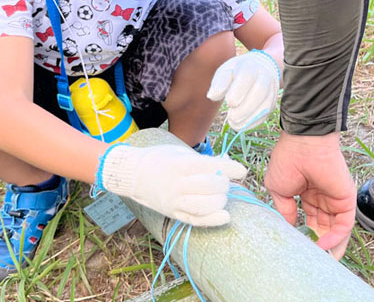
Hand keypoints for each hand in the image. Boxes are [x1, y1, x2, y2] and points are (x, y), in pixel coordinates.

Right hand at [99, 144, 246, 225]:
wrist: (131, 174)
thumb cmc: (159, 159)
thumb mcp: (179, 152)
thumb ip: (202, 160)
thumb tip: (227, 163)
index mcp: (178, 164)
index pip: (209, 167)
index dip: (229, 169)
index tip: (241, 170)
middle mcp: (176, 184)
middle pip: (210, 186)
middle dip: (224, 184)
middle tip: (224, 181)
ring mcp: (174, 201)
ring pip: (206, 205)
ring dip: (220, 200)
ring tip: (221, 195)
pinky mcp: (173, 213)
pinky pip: (196, 221)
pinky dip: (213, 220)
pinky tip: (225, 216)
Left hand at [207, 50, 279, 130]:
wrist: (260, 68)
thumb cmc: (237, 72)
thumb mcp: (226, 71)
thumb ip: (219, 82)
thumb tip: (212, 96)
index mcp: (250, 66)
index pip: (247, 76)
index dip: (238, 91)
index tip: (228, 102)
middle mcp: (264, 77)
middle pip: (260, 91)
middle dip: (244, 108)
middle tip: (231, 117)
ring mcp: (271, 90)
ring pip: (266, 105)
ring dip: (249, 118)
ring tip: (234, 123)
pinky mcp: (272, 102)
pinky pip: (266, 114)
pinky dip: (253, 122)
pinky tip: (241, 125)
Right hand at [264, 132, 355, 258]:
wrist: (303, 144)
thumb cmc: (288, 160)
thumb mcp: (279, 190)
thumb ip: (285, 210)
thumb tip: (289, 228)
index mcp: (307, 193)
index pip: (310, 220)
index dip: (305, 235)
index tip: (299, 250)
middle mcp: (323, 198)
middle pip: (324, 228)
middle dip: (318, 245)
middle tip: (311, 262)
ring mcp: (335, 200)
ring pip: (335, 230)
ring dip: (329, 247)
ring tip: (319, 262)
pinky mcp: (346, 201)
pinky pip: (344, 225)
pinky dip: (335, 238)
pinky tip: (323, 246)